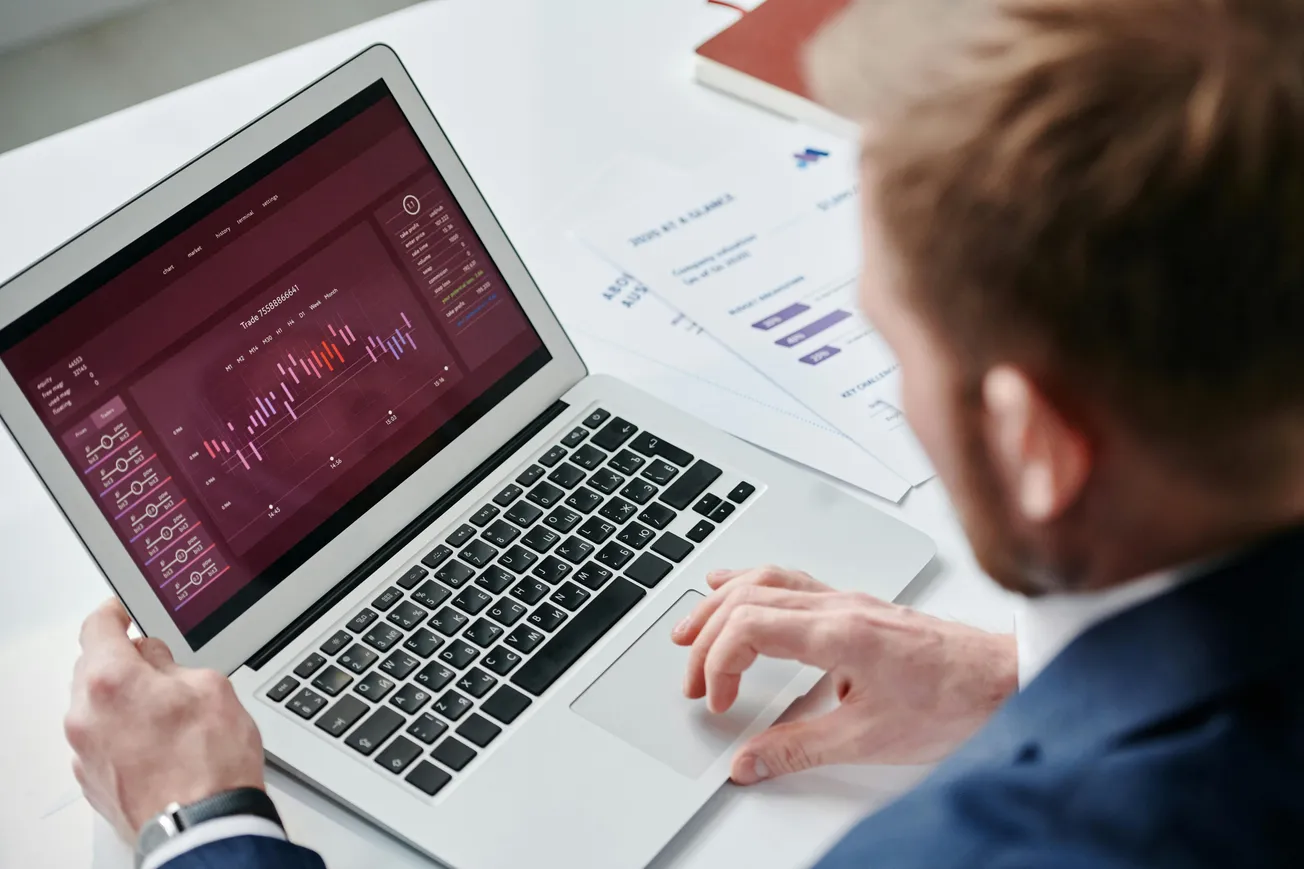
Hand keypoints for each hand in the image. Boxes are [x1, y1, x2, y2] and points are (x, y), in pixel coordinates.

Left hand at [65, 599, 266, 839]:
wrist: (204, 826)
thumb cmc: (210, 763)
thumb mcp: (211, 686)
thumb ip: (174, 662)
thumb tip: (158, 660)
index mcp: (111, 680)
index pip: (97, 626)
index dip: (115, 612)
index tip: (124, 611)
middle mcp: (86, 715)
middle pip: (94, 668)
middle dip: (126, 662)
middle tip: (165, 668)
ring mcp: (85, 752)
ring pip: (97, 707)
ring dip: (125, 701)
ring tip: (170, 715)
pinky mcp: (92, 780)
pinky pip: (102, 741)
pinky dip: (124, 734)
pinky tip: (161, 744)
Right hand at [672, 567, 1016, 783]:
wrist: (1005, 679)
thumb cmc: (954, 700)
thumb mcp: (870, 739)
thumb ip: (799, 749)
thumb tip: (748, 761)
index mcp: (838, 632)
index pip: (749, 627)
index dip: (718, 664)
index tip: (718, 702)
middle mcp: (838, 604)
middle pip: (747, 598)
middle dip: (707, 636)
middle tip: (691, 679)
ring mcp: (847, 599)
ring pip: (766, 580)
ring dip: (721, 603)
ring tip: (691, 628)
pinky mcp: (856, 605)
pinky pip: (790, 579)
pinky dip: (752, 585)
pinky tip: (739, 588)